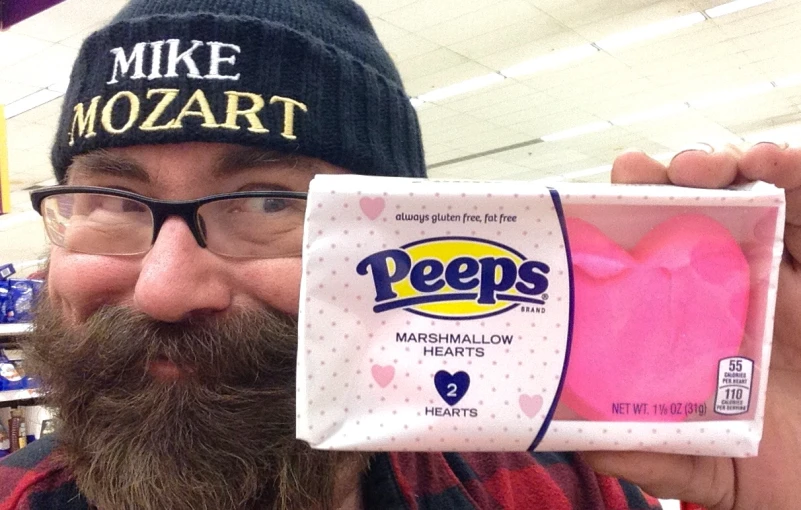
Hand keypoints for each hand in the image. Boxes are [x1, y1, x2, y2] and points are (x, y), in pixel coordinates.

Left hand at [582, 143, 800, 509]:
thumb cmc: (766, 464)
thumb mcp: (696, 463)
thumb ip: (640, 450)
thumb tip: (573, 441)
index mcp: (688, 316)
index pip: (648, 249)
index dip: (621, 215)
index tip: (593, 198)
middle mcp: (731, 283)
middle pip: (693, 207)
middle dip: (664, 177)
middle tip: (639, 172)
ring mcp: (783, 269)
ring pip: (751, 193)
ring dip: (724, 162)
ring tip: (702, 166)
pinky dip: (795, 172)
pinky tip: (775, 162)